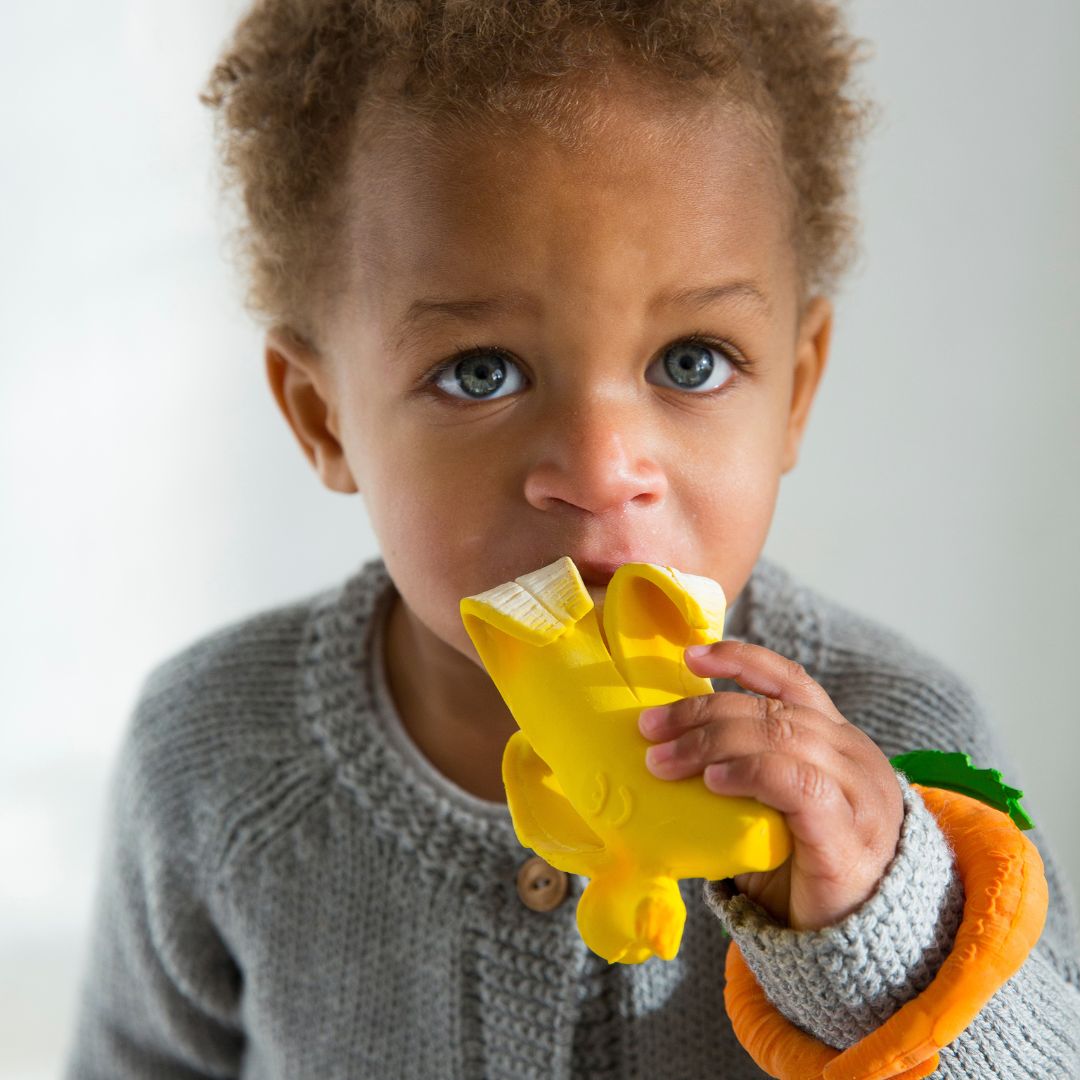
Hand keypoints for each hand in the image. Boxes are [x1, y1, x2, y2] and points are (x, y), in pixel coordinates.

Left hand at [637, 639, 904, 930]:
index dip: (740, 659)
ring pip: (778, 737)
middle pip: (770, 709)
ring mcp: (855, 789)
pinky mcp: (847, 830)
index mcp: (833, 738)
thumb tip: (664, 751)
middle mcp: (851, 753)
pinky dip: (748, 772)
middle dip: (701, 712)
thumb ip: (741, 773)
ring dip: (710, 742)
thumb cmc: (801, 869)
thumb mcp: (770, 809)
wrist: (853, 941)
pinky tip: (713, 781)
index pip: (790, 680)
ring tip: (664, 761)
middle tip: (649, 729)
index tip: (690, 656)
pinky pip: (795, 781)